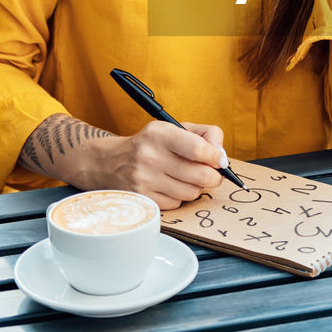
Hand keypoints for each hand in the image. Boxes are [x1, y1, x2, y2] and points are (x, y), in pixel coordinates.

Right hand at [19, 115, 226, 209]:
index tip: (219, 160)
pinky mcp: (142, 198)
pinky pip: (176, 203)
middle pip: (200, 176)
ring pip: (191, 192)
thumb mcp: (173, 129)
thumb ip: (205, 135)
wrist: (108, 162)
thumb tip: (222, 157)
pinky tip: (169, 186)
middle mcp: (149, 156)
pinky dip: (179, 197)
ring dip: (195, 187)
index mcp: (159, 134)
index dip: (216, 157)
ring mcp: (143, 180)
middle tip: (211, 173)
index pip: (198, 149)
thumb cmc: (150, 145)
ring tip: (184, 177)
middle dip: (212, 176)